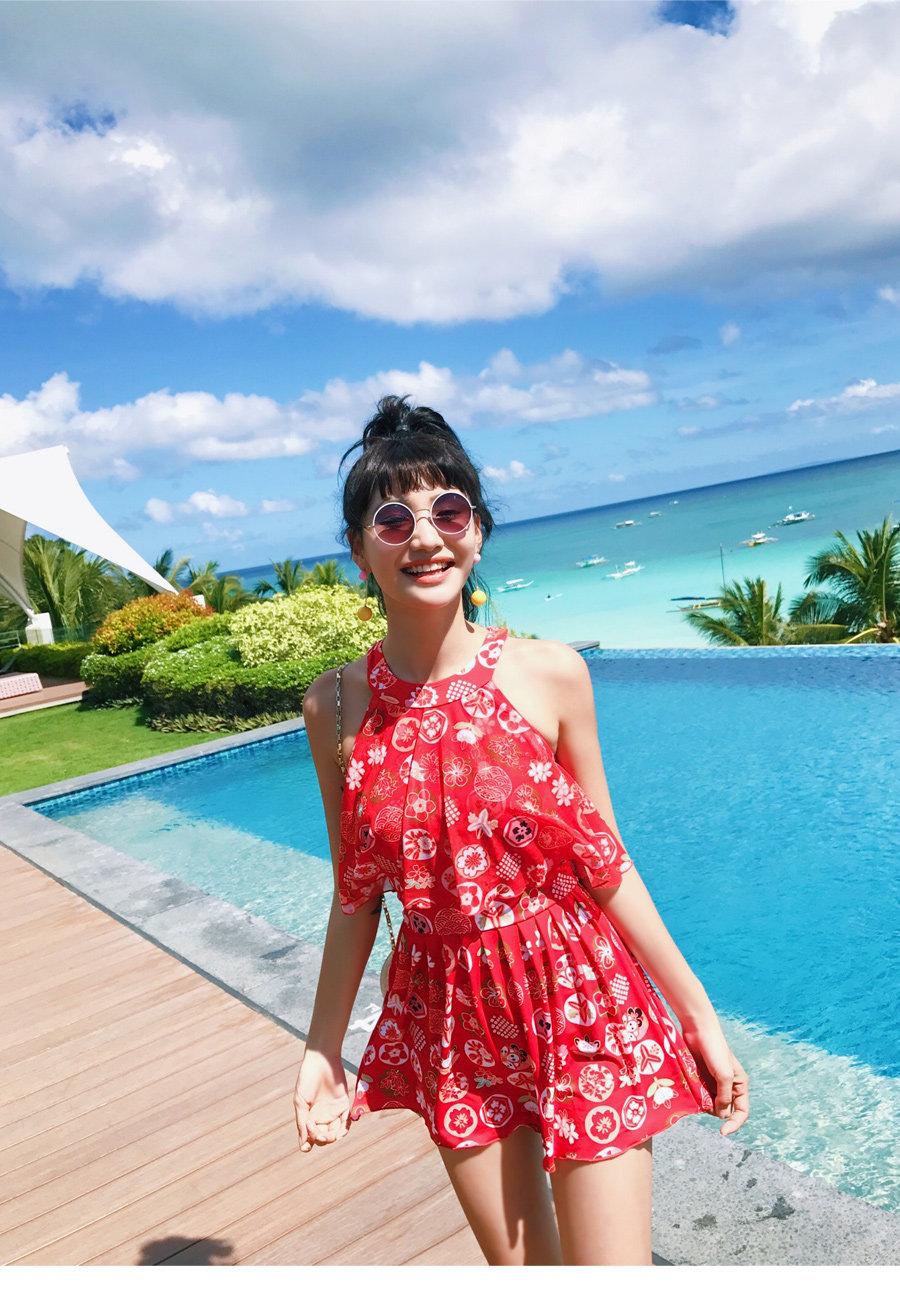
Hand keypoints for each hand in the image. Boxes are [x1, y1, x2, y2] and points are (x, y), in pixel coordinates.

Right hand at [293, 1049, 352, 1152]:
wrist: (322, 1060)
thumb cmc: (307, 1079)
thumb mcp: (301, 1102)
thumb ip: (302, 1122)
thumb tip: (304, 1144)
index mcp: (309, 1116)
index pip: (309, 1136)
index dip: (308, 1143)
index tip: (306, 1147)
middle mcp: (321, 1116)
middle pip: (322, 1137)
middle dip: (319, 1138)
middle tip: (314, 1128)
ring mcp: (333, 1111)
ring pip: (334, 1133)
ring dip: (332, 1138)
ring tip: (328, 1135)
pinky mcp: (344, 1105)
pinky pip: (346, 1122)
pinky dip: (344, 1129)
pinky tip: (341, 1131)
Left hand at [679, 1014, 748, 1136]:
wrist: (698, 1030)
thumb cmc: (715, 1050)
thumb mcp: (724, 1075)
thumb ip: (724, 1097)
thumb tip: (723, 1115)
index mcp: (740, 1085)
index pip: (742, 1112)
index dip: (734, 1123)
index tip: (722, 1131)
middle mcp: (729, 1086)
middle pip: (725, 1109)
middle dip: (715, 1110)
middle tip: (705, 1102)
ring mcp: (714, 1083)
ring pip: (711, 1104)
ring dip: (704, 1103)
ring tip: (697, 1092)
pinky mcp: (702, 1079)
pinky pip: (701, 1095)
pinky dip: (697, 1097)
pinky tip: (692, 1090)